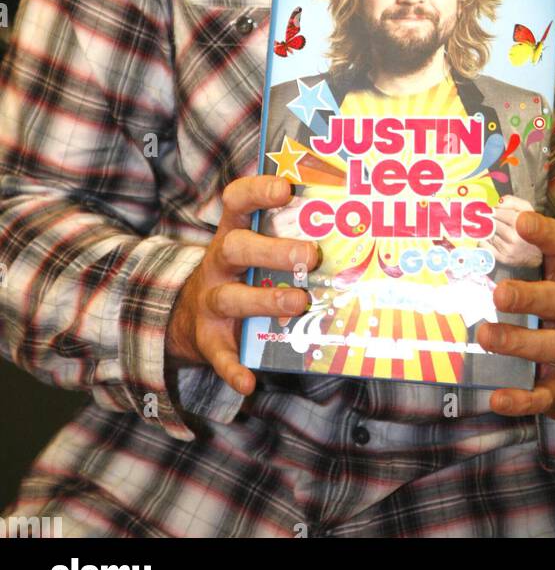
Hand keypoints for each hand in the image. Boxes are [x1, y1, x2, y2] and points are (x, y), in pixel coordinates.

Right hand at [165, 175, 320, 398]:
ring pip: (230, 297)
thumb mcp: (255, 246)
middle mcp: (218, 264)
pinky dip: (233, 368)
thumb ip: (289, 233)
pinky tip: (249, 381)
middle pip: (237, 248)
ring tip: (297, 304)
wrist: (188, 314)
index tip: (285, 188)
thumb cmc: (242, 273)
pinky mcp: (208, 338)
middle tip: (310, 254)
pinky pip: (219, 354)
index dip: (257, 192)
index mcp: (232, 234)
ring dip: (264, 301)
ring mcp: (210, 301)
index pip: (237, 201)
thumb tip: (350, 221)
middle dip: (272, 250)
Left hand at [476, 210, 554, 418]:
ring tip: (484, 337)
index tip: (522, 221)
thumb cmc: (550, 312)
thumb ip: (514, 261)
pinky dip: (520, 398)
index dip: (546, 234)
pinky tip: (497, 398)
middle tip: (499, 295)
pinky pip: (542, 395)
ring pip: (550, 345)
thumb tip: (462, 229)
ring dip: (517, 341)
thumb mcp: (544, 282)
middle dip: (528, 296)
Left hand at [487, 196, 543, 267]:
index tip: (485, 209)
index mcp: (519, 222)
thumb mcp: (526, 209)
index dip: (489, 210)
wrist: (539, 252)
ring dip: (485, 230)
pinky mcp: (503, 259)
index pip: (497, 212)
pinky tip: (486, 238)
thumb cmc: (530, 226)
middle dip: (486, 219)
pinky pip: (486, 248)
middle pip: (491, 224)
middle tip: (481, 216)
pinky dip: (483, 242)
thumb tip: (496, 202)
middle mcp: (513, 237)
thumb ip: (512, 201)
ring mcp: (508, 249)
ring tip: (487, 227)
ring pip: (487, 235)